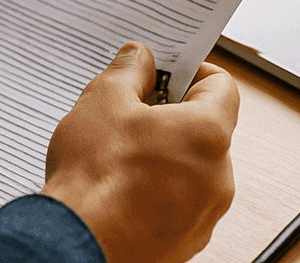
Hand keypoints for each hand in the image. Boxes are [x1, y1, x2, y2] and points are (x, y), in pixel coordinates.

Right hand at [40, 43, 238, 262]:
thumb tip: (140, 58)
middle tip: (130, 112)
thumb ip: (129, 71)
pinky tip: (121, 188)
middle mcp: (219, 177)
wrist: (77, 242)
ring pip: (192, 168)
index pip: (222, 86)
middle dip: (171, 115)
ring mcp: (205, 214)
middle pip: (206, 129)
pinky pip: (181, 202)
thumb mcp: (103, 100)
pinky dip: (158, 190)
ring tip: (119, 155)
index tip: (164, 72)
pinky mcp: (187, 240)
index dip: (192, 72)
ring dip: (164, 154)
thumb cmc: (94, 175)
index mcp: (208, 134)